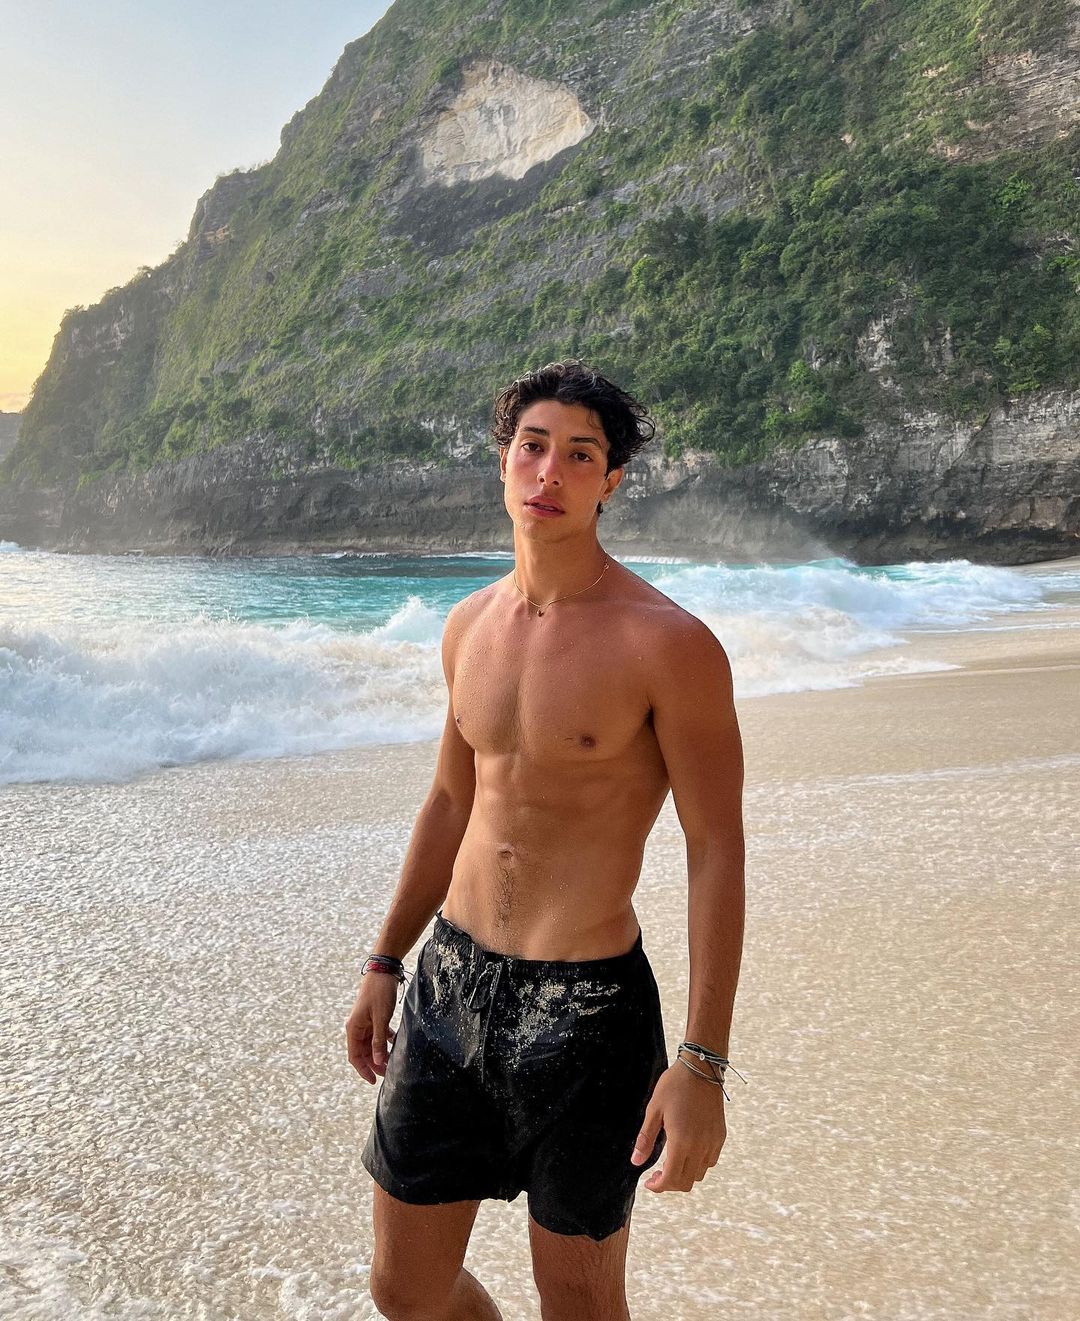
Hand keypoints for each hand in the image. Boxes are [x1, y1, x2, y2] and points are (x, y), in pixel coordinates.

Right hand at [345, 972, 399, 1083]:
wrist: (383, 970)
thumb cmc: (380, 992)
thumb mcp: (381, 1018)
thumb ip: (379, 1041)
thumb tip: (378, 1062)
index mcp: (353, 1028)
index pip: (355, 1056)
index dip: (363, 1070)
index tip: (374, 1082)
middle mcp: (357, 1026)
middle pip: (363, 1051)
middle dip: (374, 1063)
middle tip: (388, 1073)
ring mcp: (365, 1021)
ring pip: (371, 1043)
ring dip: (380, 1052)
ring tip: (392, 1061)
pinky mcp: (374, 1015)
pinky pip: (377, 1033)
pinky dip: (385, 1040)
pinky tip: (395, 1042)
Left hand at [630, 1062, 726, 1192]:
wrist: (702, 1068)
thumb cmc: (674, 1086)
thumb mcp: (654, 1110)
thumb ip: (645, 1139)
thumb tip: (636, 1162)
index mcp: (681, 1141)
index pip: (671, 1179)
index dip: (658, 1186)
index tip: (649, 1182)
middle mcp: (699, 1146)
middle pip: (686, 1182)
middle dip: (669, 1184)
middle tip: (657, 1173)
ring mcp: (712, 1142)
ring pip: (699, 1174)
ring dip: (684, 1174)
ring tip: (671, 1161)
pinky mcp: (720, 1136)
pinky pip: (710, 1161)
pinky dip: (698, 1164)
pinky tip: (687, 1151)